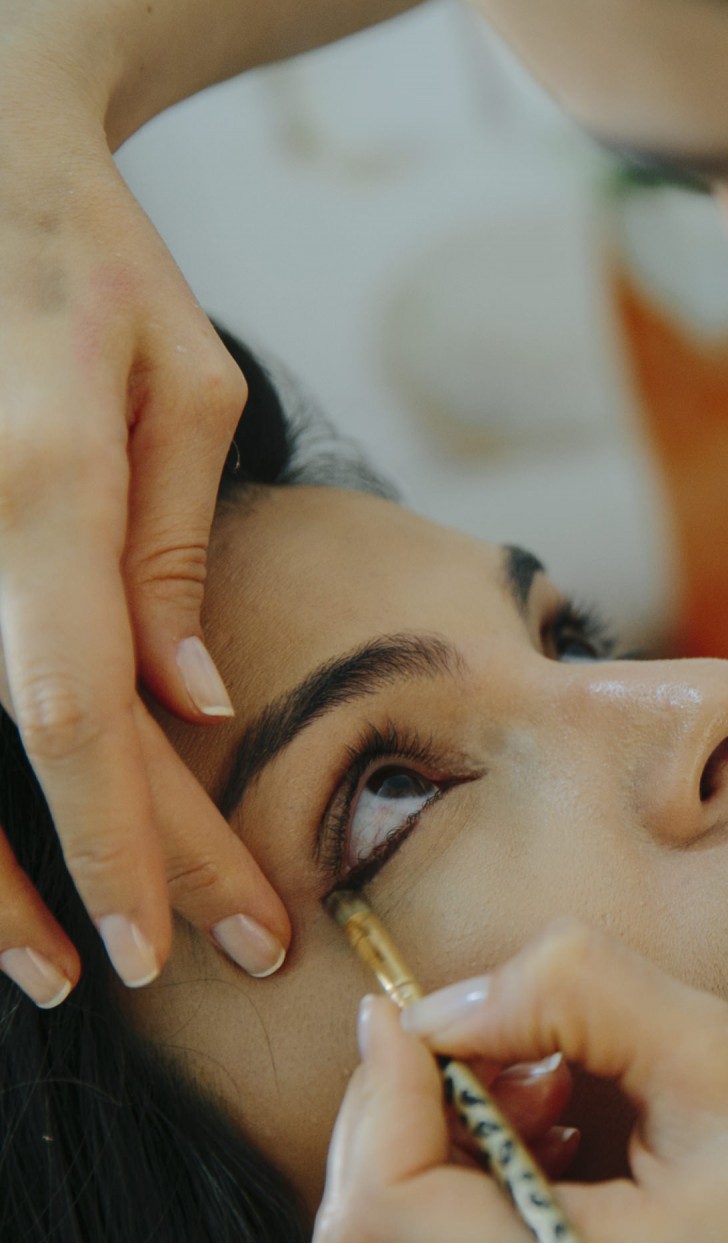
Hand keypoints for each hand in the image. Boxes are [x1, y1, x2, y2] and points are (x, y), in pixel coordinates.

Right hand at [0, 0, 290, 1004]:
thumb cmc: (94, 272)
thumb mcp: (180, 381)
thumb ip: (178, 549)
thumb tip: (193, 711)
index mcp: (40, 489)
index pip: (76, 714)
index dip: (121, 844)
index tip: (177, 941)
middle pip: (7, 754)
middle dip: (89, 879)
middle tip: (177, 969)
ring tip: (51, 969)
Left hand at [314, 923, 727, 1242]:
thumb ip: (581, 997)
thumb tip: (446, 994)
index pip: (377, 1226)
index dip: (382, 1097)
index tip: (425, 1002)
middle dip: (419, 1109)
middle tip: (507, 1025)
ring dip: (471, 1136)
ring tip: (581, 1069)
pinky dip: (520, 1170)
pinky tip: (604, 1116)